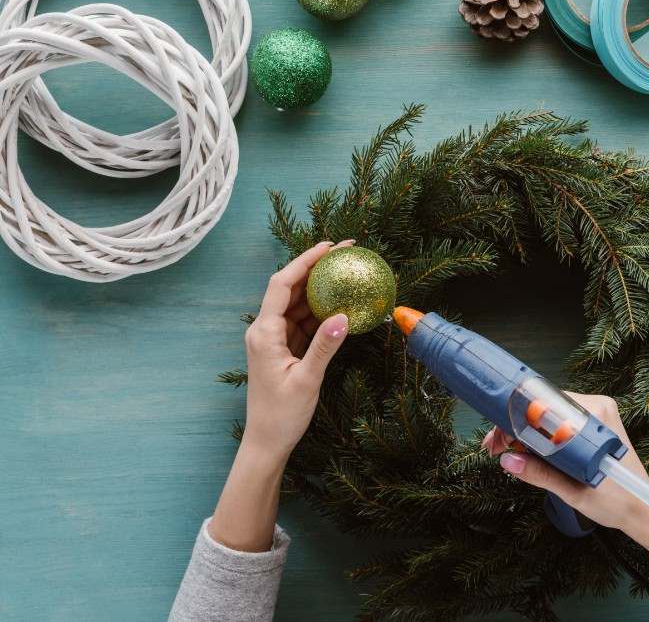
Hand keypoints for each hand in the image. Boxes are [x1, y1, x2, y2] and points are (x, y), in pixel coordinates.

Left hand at [209, 240, 353, 552]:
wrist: (266, 442)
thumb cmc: (282, 415)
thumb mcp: (307, 380)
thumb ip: (324, 346)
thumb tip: (343, 316)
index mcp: (264, 333)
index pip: (283, 285)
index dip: (305, 261)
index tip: (329, 246)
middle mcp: (264, 330)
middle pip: (289, 288)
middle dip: (315, 268)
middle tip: (345, 253)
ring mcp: (273, 339)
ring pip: (296, 304)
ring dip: (318, 288)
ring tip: (345, 273)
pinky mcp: (282, 349)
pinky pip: (301, 321)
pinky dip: (319, 311)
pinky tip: (339, 304)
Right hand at [482, 393, 648, 531]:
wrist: (643, 510)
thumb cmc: (617, 502)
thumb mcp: (573, 491)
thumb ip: (541, 474)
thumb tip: (509, 460)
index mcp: (594, 416)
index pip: (543, 403)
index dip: (513, 419)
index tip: (496, 439)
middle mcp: (596, 408)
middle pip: (543, 407)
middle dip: (515, 427)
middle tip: (496, 449)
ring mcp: (596, 415)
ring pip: (548, 414)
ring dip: (526, 432)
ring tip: (510, 452)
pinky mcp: (595, 424)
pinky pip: (559, 422)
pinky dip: (541, 435)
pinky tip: (530, 451)